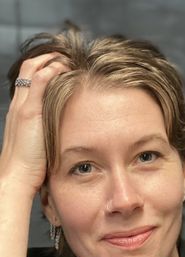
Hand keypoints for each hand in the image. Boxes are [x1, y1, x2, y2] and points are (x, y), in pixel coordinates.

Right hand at [0, 53, 68, 195]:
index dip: (43, 67)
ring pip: (33, 70)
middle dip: (47, 57)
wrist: (17, 176)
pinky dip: (51, 71)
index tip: (61, 64)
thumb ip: (46, 132)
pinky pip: (39, 83)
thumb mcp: (38, 143)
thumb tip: (61, 131)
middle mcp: (19, 104)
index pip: (28, 79)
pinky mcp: (30, 113)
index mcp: (21, 110)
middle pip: (28, 68)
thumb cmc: (30, 165)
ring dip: (51, 60)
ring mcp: (23, 107)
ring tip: (68, 57)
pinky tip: (65, 68)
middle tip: (66, 54)